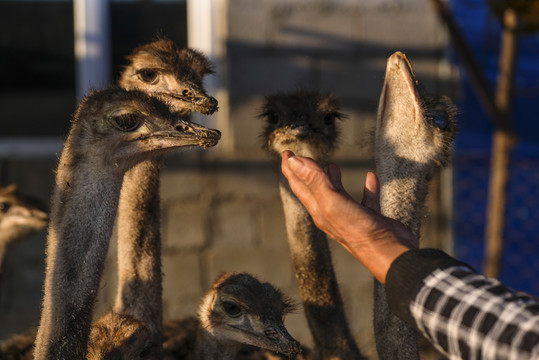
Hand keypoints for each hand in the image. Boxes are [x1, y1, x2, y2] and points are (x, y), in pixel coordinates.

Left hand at [280, 150, 416, 282]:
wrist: (388, 253)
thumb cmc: (358, 229)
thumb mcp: (332, 201)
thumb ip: (314, 180)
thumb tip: (292, 161)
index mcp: (319, 209)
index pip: (299, 185)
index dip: (290, 167)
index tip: (286, 152)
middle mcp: (331, 213)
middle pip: (314, 188)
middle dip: (307, 171)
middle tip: (303, 157)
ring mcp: (350, 216)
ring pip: (338, 193)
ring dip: (333, 179)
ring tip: (333, 165)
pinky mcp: (370, 218)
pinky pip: (366, 199)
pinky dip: (367, 188)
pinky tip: (371, 177)